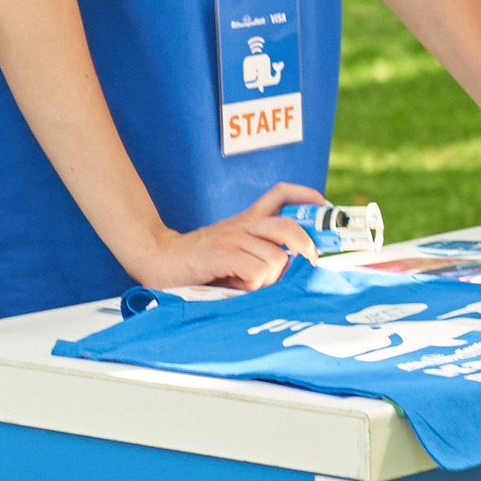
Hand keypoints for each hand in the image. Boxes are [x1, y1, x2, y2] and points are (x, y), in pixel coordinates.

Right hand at [124, 181, 322, 289]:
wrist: (157, 258)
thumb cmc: (199, 263)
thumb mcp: (233, 251)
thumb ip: (258, 255)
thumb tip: (292, 271)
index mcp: (247, 221)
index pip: (280, 194)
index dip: (305, 196)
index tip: (324, 206)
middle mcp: (243, 226)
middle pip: (289, 228)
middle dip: (306, 248)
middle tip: (306, 265)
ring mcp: (233, 239)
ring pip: (276, 259)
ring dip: (269, 278)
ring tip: (249, 284)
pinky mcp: (222, 254)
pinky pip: (257, 271)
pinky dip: (253, 284)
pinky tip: (237, 285)